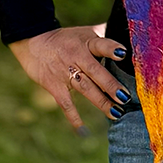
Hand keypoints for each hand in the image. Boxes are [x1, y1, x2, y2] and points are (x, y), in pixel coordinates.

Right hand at [8, 26, 130, 134]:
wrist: (34, 42)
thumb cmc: (67, 38)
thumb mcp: (86, 32)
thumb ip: (105, 34)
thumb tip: (128, 31)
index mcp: (86, 42)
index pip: (100, 44)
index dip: (111, 48)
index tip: (123, 54)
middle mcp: (76, 56)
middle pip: (95, 71)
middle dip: (110, 85)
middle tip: (125, 97)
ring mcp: (65, 72)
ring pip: (85, 88)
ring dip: (101, 101)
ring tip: (116, 113)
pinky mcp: (54, 85)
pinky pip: (66, 104)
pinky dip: (73, 118)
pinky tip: (83, 131)